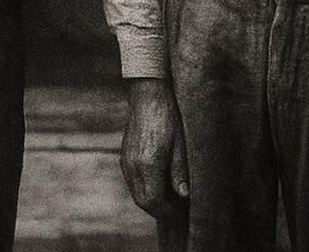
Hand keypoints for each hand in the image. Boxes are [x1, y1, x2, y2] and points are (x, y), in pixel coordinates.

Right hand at [121, 78, 188, 218]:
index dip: (168, 212)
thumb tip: (184, 196)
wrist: (147, 96)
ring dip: (152, 201)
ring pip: (136, 193)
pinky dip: (145, 189)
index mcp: (148, 164)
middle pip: (142, 201)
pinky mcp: (124, 156)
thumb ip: (180, 172)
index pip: (154, 202)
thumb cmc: (168, 118)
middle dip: (160, 210)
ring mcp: (126, 161)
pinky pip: (133, 182)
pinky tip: (160, 183)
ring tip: (172, 198)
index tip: (183, 211)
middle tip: (179, 209)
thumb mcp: (180, 146)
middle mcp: (132, 165)